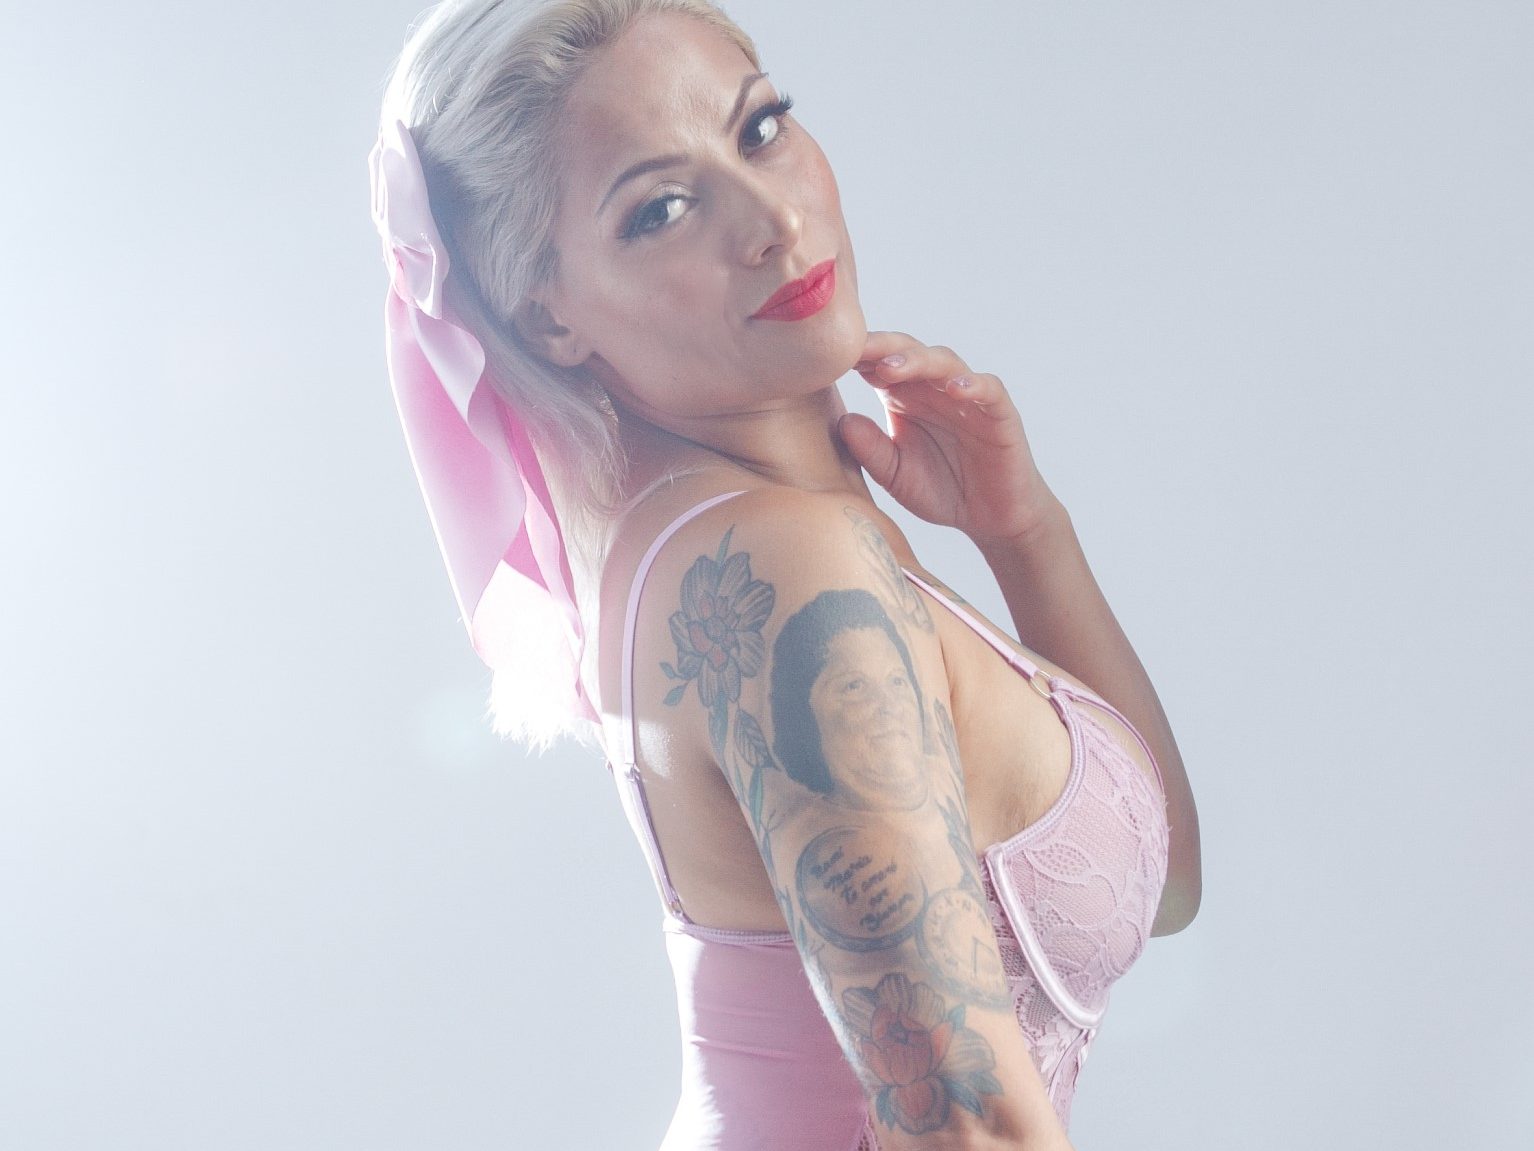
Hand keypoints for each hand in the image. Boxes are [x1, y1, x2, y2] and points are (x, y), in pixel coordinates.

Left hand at [839, 331, 1059, 547]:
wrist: (990, 518)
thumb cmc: (940, 490)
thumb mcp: (895, 475)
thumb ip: (870, 450)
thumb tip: (842, 421)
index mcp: (903, 397)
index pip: (877, 365)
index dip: (855, 358)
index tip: (826, 358)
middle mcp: (933, 388)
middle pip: (906, 352)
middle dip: (880, 348)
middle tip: (855, 351)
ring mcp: (967, 396)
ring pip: (944, 362)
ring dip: (918, 361)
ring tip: (892, 368)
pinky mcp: (999, 412)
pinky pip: (988, 389)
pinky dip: (974, 384)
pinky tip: (956, 389)